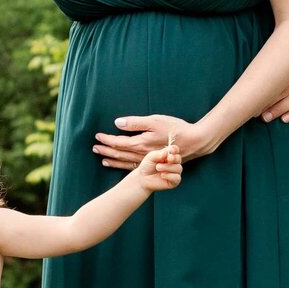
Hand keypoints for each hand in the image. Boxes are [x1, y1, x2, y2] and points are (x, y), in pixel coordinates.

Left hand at [92, 115, 208, 170]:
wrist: (193, 142)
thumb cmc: (175, 128)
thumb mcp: (154, 120)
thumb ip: (135, 123)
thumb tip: (117, 123)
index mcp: (140, 143)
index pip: (118, 142)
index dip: (107, 139)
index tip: (97, 136)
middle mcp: (141, 154)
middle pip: (119, 153)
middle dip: (106, 150)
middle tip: (95, 147)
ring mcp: (147, 160)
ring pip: (125, 162)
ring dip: (113, 159)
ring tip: (102, 158)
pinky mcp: (153, 163)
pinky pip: (134, 166)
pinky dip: (124, 166)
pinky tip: (120, 165)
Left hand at [133, 142, 183, 194]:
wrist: (143, 179)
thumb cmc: (147, 166)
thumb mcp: (150, 157)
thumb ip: (158, 154)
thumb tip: (166, 153)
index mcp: (168, 155)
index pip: (175, 150)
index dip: (175, 149)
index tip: (171, 150)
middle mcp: (173, 163)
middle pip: (178, 158)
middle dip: (173, 158)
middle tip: (168, 159)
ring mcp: (174, 172)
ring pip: (178, 168)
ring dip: (168, 167)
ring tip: (158, 167)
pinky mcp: (174, 182)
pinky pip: (177, 178)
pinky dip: (170, 176)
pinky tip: (162, 175)